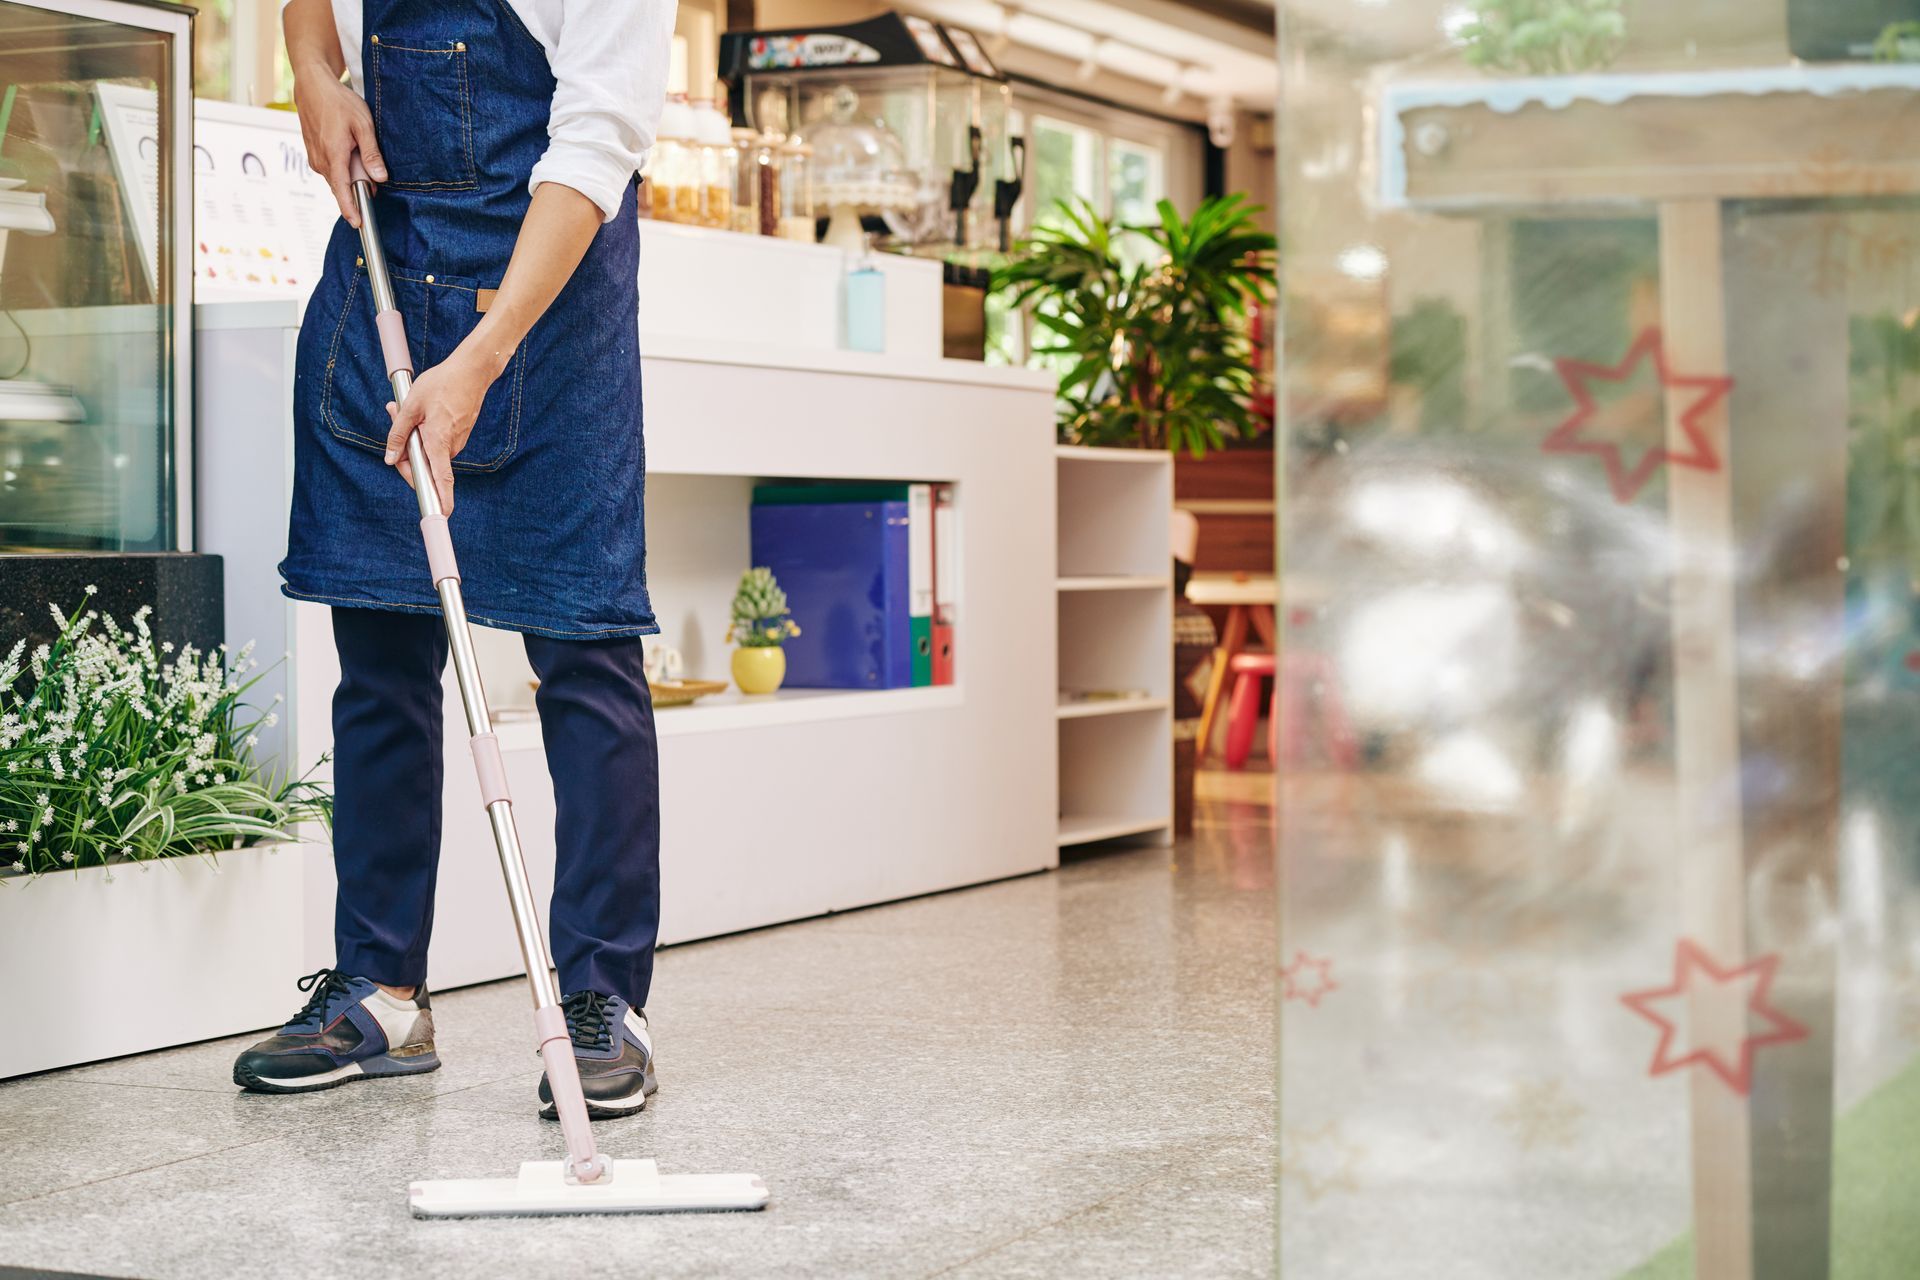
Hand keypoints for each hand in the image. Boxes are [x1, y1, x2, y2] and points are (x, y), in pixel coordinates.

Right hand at [293, 64, 387, 224]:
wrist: (312, 86)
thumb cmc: (338, 102)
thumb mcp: (363, 125)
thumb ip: (371, 153)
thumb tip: (379, 177)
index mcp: (333, 154)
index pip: (341, 190)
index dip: (350, 209)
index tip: (357, 223)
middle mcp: (320, 159)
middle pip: (342, 186)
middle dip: (357, 189)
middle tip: (372, 178)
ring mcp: (314, 157)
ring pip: (336, 178)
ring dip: (351, 176)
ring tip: (360, 156)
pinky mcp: (313, 154)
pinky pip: (331, 169)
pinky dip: (343, 168)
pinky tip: (350, 153)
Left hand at [383, 352, 493, 512]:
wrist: (472, 371)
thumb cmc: (441, 384)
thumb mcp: (411, 405)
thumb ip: (398, 433)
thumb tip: (390, 458)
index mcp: (438, 441)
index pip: (441, 479)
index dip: (441, 500)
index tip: (441, 515)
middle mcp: (450, 446)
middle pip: (426, 465)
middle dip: (406, 454)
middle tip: (393, 419)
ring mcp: (457, 441)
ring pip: (430, 452)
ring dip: (414, 441)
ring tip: (404, 410)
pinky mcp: (459, 435)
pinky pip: (438, 443)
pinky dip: (426, 434)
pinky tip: (421, 413)